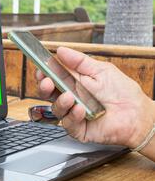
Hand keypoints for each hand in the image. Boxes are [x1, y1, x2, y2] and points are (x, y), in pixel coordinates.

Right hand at [37, 47, 154, 148]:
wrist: (138, 114)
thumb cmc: (123, 93)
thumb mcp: (101, 70)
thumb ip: (79, 61)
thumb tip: (61, 50)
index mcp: (73, 83)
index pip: (52, 78)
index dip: (44, 74)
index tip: (41, 69)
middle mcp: (70, 98)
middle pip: (48, 94)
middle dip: (44, 87)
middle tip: (47, 82)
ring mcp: (73, 114)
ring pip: (56, 109)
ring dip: (60, 102)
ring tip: (69, 97)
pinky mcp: (78, 129)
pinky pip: (68, 124)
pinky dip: (72, 116)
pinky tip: (80, 110)